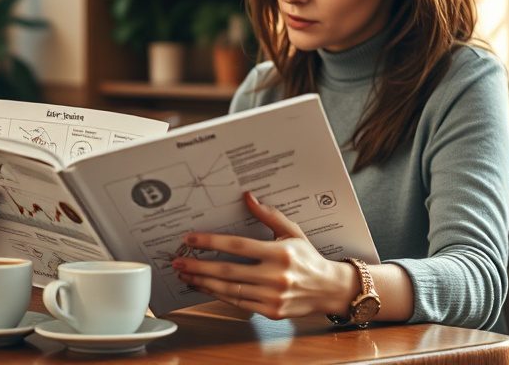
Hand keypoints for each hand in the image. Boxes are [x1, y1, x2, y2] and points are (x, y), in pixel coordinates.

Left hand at [171, 192, 355, 319]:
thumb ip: (269, 216)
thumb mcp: (293, 232)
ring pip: (230, 289)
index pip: (238, 246)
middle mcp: (276, 276)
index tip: (191, 240)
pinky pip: (238, 303)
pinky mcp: (271, 311)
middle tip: (178, 261)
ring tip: (185, 274)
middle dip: (199, 266)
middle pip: (229, 271)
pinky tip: (204, 287)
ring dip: (203, 282)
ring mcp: (273, 296)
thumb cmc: (308, 258)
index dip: (211, 243)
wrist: (329, 289)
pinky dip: (218, 295)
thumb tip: (248, 197)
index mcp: (280, 253)